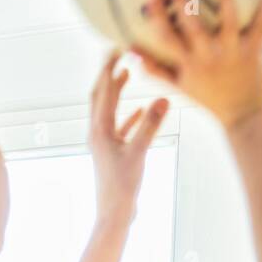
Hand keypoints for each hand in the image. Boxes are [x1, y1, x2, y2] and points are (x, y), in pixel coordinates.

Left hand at [88, 49, 168, 226]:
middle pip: (99, 96)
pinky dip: (128, 115)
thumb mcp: (139, 152)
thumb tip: (163, 98)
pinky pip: (119, 127)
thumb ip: (151, 125)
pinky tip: (139, 111)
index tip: (116, 49)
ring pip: (107, 110)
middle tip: (118, 56)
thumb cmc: (123, 185)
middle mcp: (97, 132)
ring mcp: (103, 142)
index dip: (109, 68)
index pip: (103, 91)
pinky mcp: (112, 152)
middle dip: (108, 75)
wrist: (114, 212)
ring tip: (127, 75)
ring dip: (116, 92)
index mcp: (99, 129)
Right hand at [132, 0, 261, 128]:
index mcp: (188, 63)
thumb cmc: (208, 97)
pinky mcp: (253, 50)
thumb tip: (129, 49)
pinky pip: (261, 24)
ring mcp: (232, 51)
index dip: (157, 13)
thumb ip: (154, 68)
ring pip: (228, 19)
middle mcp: (208, 56)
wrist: (243, 114)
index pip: (166, 36)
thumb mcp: (178, 85)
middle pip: (193, 24)